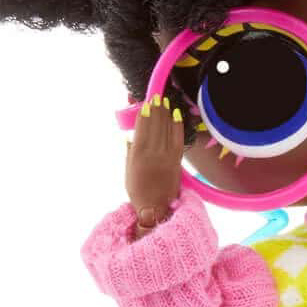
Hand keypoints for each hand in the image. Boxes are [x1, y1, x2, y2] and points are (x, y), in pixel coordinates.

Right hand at [125, 93, 186, 234]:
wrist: (155, 209)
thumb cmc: (138, 191)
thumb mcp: (128, 170)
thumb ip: (130, 152)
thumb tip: (131, 138)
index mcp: (137, 155)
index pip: (142, 129)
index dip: (144, 115)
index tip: (145, 104)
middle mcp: (153, 154)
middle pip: (155, 126)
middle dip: (156, 111)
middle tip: (156, 97)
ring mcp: (166, 157)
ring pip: (166, 130)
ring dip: (166, 114)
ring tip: (165, 102)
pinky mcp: (177, 161)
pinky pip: (178, 139)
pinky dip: (177, 126)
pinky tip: (176, 115)